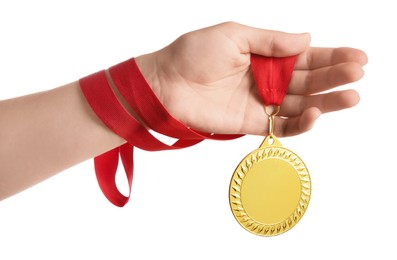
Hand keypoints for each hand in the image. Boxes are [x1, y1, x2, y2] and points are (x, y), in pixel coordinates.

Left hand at [136, 22, 366, 136]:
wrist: (166, 83)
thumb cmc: (194, 54)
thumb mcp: (234, 34)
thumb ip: (271, 40)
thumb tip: (307, 38)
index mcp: (265, 55)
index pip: (305, 56)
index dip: (332, 56)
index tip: (357, 57)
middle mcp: (267, 79)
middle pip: (309, 80)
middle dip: (334, 76)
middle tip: (357, 74)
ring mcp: (261, 102)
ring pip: (302, 104)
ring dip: (328, 101)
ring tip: (351, 96)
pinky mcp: (252, 123)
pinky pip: (282, 126)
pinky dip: (301, 123)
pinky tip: (316, 113)